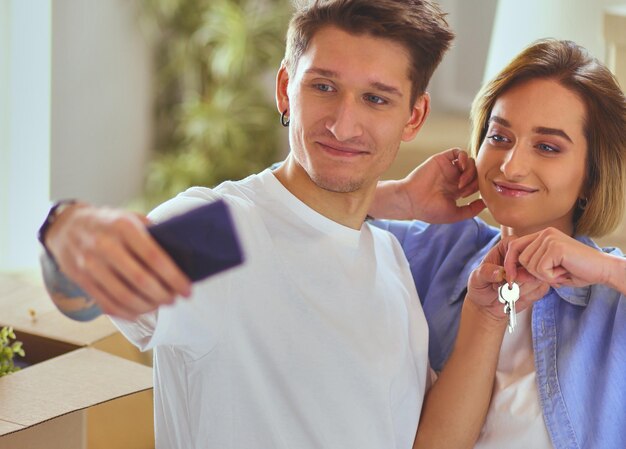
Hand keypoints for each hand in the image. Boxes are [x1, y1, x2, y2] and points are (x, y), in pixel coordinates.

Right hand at [45, 204, 190, 319]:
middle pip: (141, 280)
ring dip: (147, 306)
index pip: (154, 257)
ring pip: (124, 296)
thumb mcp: (131, 218)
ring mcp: (90, 264)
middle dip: (163, 294)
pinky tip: (140, 312)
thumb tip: (180, 256)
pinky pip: (107, 303)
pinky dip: (127, 312)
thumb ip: (153, 234)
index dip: (174, 277)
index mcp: (123, 227)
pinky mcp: (81, 279)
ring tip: (159, 305)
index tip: (187, 289)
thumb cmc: (109, 223)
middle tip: (175, 299)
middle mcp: (105, 245)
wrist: (66, 226)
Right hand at [370, 148, 484, 221]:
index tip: (468, 196)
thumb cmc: (429, 210)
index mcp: (456, 190)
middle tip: (464, 190)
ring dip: (470, 172)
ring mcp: (448, 168)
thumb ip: (471, 210)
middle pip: (475, 172)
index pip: (475, 183)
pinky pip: (458, 152)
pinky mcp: (442, 159)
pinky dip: (464, 157)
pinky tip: (461, 167)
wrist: (411, 201)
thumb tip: (486, 204)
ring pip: (469, 162)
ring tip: (461, 183)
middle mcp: (453, 177)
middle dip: (474, 181)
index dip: (477, 188)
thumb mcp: (454, 214)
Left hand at [466, 237, 549, 323]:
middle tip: (506, 286)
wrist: (486, 305)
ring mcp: (533, 270)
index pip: (518, 245)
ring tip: (508, 291)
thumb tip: (500, 272)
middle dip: (520, 278)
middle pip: (532, 261)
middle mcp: (523, 256)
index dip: (513, 261)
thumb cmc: (481, 285)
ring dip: (522, 288)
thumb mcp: (477, 278)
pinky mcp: (539, 284)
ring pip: (538, 276)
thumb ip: (487, 272)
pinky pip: (541, 289)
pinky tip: (516, 297)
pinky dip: (528, 296)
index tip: (505, 275)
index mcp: (507, 246)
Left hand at [503, 227, 623, 290]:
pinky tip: (564, 272)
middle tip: (553, 275)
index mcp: (542, 236)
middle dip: (532, 273)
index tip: (510, 278)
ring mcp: (549, 238)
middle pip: (521, 258)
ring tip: (562, 271)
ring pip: (530, 265)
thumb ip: (531, 271)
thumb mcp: (549, 270)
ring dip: (545, 276)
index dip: (509, 262)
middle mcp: (544, 233)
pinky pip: (541, 269)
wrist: (602, 269)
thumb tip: (513, 276)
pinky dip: (551, 277)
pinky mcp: (555, 246)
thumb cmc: (578, 270)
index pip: (514, 246)